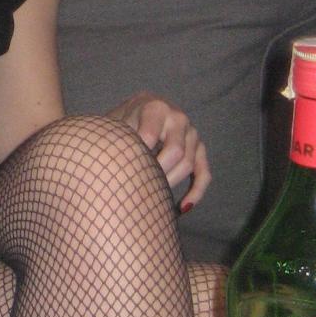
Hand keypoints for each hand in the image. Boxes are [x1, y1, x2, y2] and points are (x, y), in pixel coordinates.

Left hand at [108, 93, 211, 211]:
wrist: (141, 109)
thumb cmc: (125, 120)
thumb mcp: (117, 122)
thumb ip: (116, 139)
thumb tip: (111, 166)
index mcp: (155, 108)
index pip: (149, 137)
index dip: (137, 157)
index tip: (124, 170)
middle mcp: (178, 118)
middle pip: (175, 152)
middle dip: (157, 172)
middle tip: (139, 186)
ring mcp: (192, 133)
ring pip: (188, 164)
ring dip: (170, 183)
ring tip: (151, 197)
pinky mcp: (200, 148)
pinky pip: (204, 173)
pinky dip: (196, 192)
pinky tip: (182, 208)